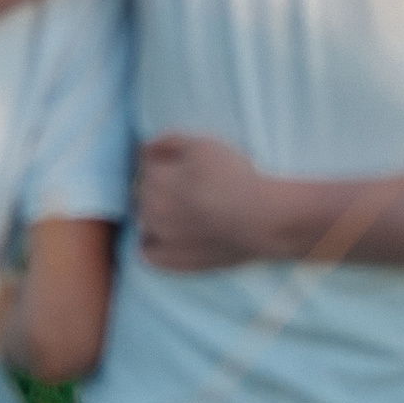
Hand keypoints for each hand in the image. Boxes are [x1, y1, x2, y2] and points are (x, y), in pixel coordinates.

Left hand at [136, 134, 281, 271]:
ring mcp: (161, 237)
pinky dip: (151, 245)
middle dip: (158, 186)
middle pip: (143, 193)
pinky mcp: (174, 261)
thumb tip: (145, 148)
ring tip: (182, 210)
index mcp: (156, 180)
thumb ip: (169, 141)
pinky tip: (166, 238)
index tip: (183, 164)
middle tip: (187, 186)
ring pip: (144, 221)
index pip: (147, 166)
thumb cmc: (233, 178)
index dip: (165, 162)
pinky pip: (148, 254)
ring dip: (154, 213)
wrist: (260, 219)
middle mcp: (152, 209)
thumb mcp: (201, 145)